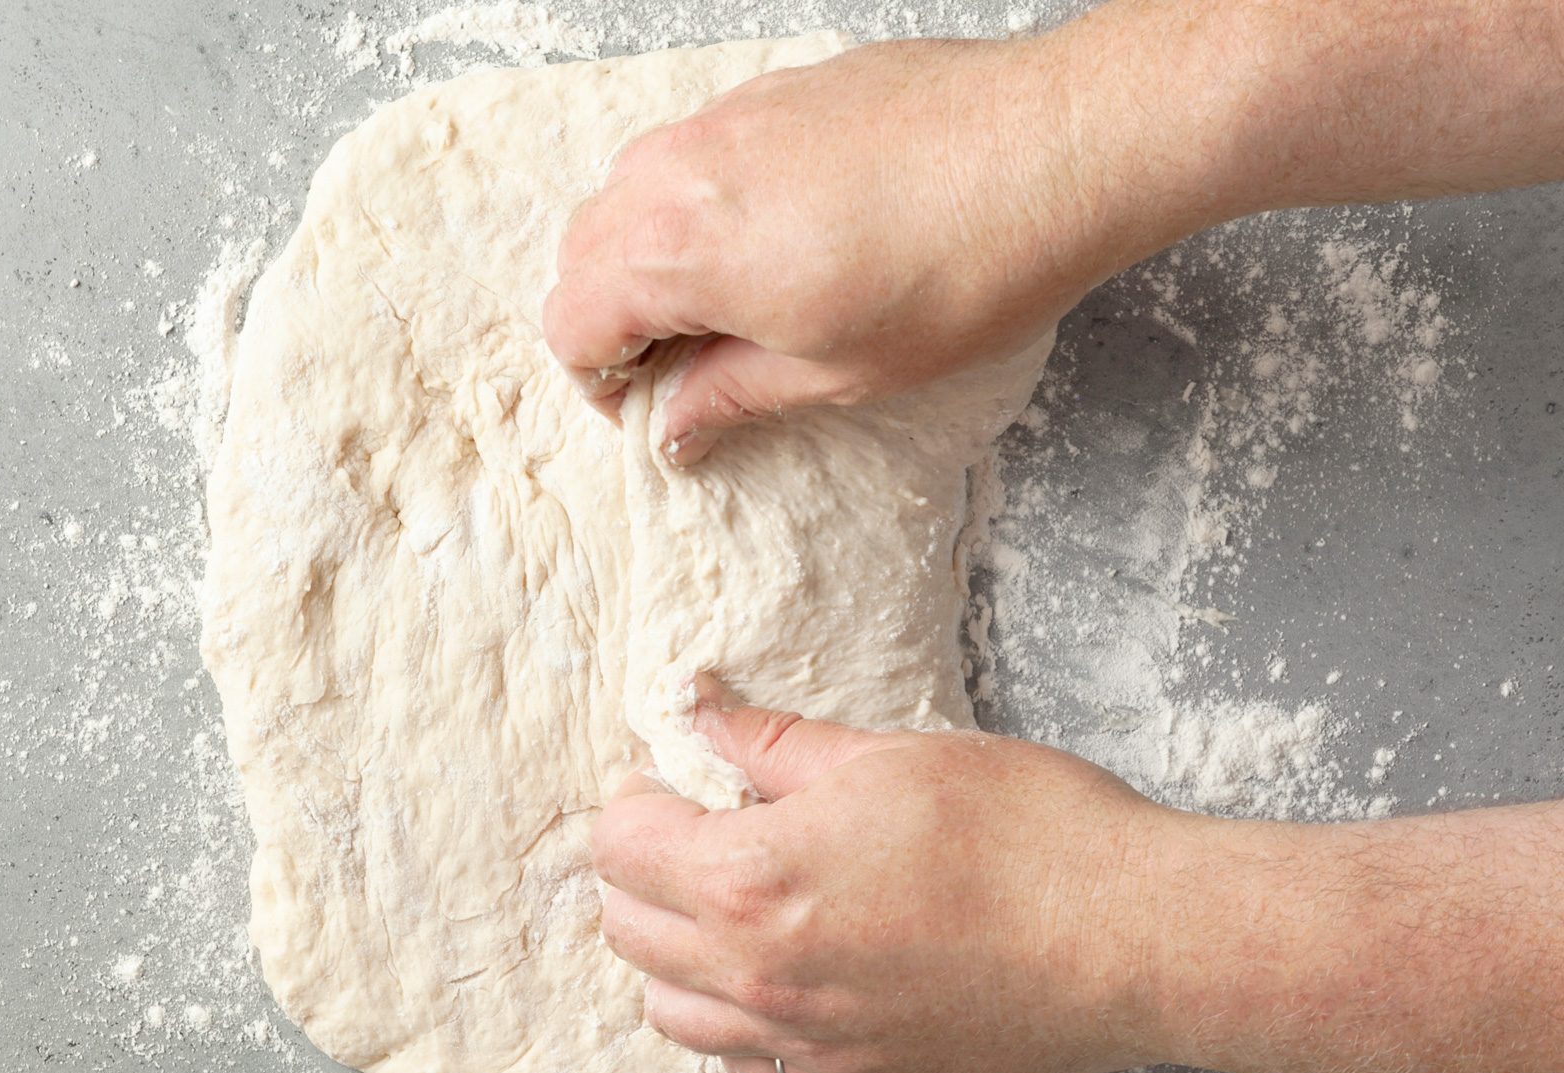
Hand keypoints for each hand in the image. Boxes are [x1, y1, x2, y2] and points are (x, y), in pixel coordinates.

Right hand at [544, 38, 1128, 464]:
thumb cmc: (959, 269)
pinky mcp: (773, 91)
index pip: (570, 321)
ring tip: (729, 301)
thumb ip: (730, 395)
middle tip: (685, 363)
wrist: (1055, 149)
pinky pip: (694, 150)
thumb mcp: (838, 370)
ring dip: (649, 254)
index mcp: (680, 254)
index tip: (654, 407)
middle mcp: (680, 172)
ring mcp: (726, 119)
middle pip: (584, 251)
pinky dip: (699, 202)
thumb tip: (674, 428)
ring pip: (631, 190)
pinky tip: (775, 237)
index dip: (600, 382)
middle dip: (611, 316)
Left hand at [593, 685, 1174, 1072]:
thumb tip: (702, 715)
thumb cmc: (1025, 832)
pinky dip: (739, 1022)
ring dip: (677, 953)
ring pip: (672, 1012)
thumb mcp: (888, 755)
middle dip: (642, 872)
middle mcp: (760, 975)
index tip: (663, 781)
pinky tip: (786, 974)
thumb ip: (774, 745)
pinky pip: (750, 1066)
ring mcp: (805, 1038)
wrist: (1130, 938)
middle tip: (695, 830)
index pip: (619, 849)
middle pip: (628, 932)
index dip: (632, 801)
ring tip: (732, 905)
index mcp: (753, 880)